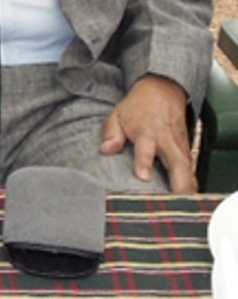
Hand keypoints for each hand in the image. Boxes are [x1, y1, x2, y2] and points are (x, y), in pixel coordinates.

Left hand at [102, 74, 197, 192]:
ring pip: (188, 169)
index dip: (144, 162)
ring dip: (188, 187)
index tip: (142, 176)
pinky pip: (191, 169)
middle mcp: (166, 140)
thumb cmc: (137, 107)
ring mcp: (179, 146)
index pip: (146, 148)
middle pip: (177, 163)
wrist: (162, 91)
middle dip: (178, 182)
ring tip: (184, 207)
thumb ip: (111, 134)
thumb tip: (106, 150)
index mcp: (146, 132)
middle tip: (174, 202)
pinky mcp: (187, 150)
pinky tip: (189, 199)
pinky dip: (191, 183)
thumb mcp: (117, 115)